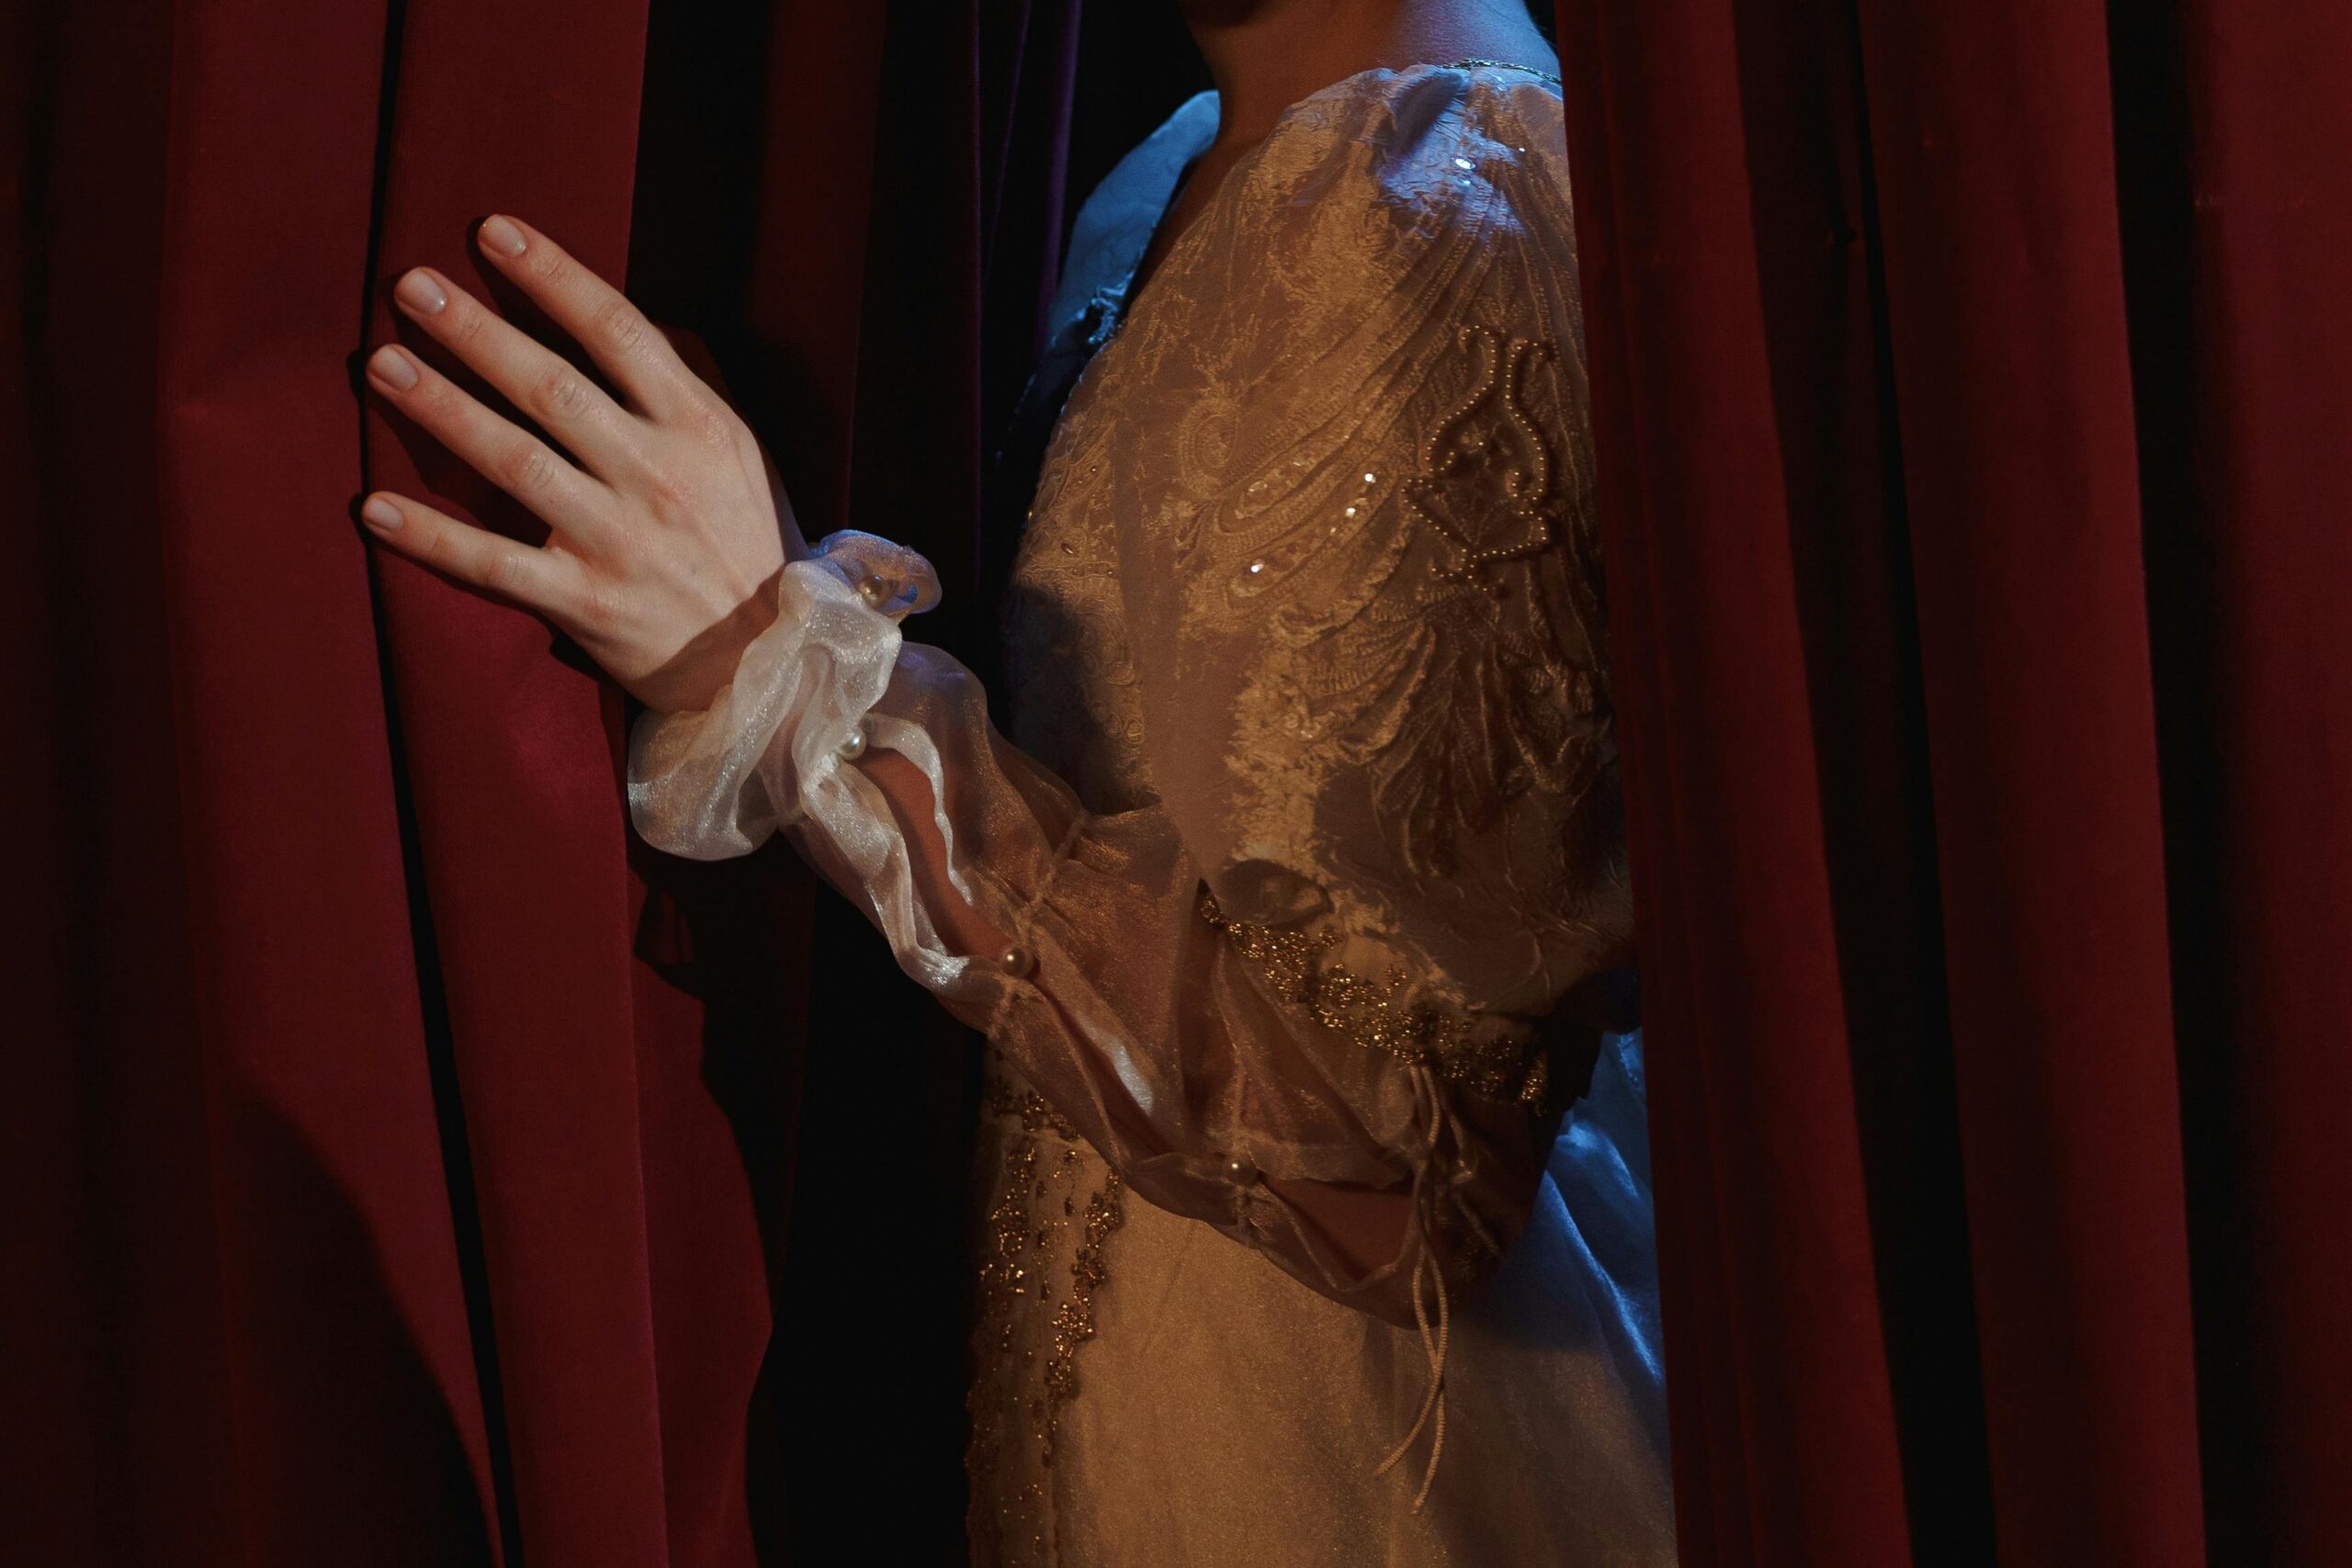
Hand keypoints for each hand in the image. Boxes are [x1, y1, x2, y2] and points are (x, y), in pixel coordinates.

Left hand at [359, 213, 803, 712]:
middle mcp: (657, 475)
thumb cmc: (752, 547)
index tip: (493, 231)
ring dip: (442, 409)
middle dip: (476, 330)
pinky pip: (495, 566)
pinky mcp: (587, 604)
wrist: (780, 663)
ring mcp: (619, 540)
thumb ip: (683, 396)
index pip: (617, 332)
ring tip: (382, 363)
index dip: (552, 276)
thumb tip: (620, 326)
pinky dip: (433, 539)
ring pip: (515, 462)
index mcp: (699, 428)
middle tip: (410, 284)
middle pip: (551, 386)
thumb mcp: (743, 458)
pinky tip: (375, 508)